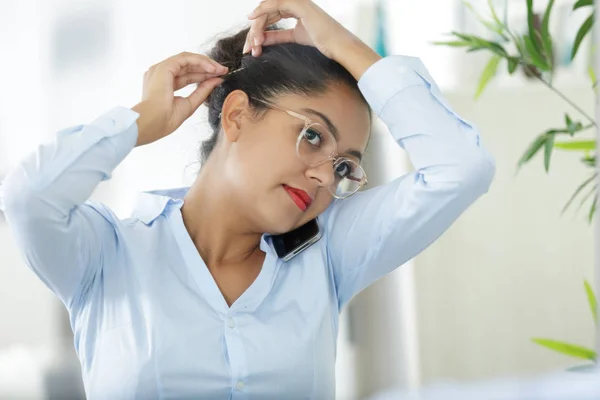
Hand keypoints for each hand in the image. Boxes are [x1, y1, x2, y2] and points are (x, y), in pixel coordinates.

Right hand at [132, 52, 227, 146]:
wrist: (154, 122)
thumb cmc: (166, 119)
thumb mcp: (190, 103)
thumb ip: (202, 91)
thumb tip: (216, 80)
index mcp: (162, 84)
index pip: (186, 76)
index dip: (203, 76)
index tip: (218, 77)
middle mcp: (160, 75)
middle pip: (187, 67)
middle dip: (207, 68)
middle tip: (223, 71)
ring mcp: (161, 69)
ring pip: (187, 60)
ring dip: (205, 63)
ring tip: (220, 69)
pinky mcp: (164, 67)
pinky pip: (185, 58)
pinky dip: (200, 61)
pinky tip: (212, 68)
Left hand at [243, 0, 358, 60]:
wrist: (337, 46)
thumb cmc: (322, 43)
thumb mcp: (295, 38)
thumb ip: (278, 36)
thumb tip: (261, 38)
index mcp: (296, 9)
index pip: (272, 15)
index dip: (259, 30)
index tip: (252, 47)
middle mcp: (296, 2)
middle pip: (267, 12)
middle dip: (255, 30)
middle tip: (248, 48)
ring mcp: (298, 1)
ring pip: (269, 9)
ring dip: (257, 26)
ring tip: (253, 43)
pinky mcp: (299, 3)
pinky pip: (275, 3)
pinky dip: (262, 10)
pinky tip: (252, 19)